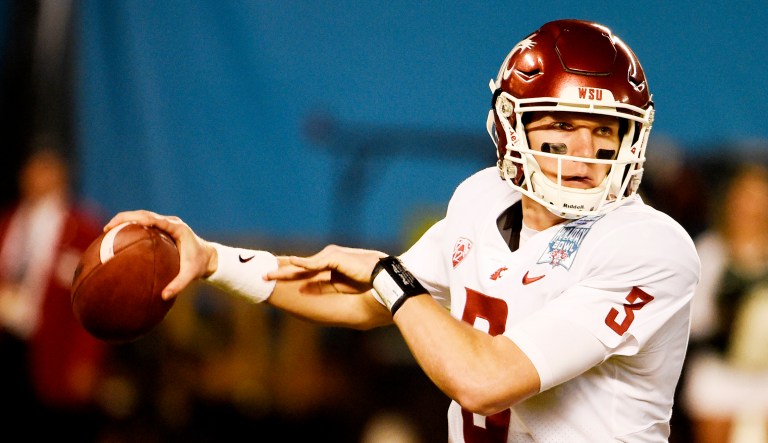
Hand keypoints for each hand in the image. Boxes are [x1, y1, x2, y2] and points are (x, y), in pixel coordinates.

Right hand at [104, 210, 215, 299]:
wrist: (209, 257)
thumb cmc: (199, 265)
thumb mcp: (191, 276)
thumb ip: (179, 285)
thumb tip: (164, 296)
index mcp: (177, 228)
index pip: (156, 219)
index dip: (139, 219)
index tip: (125, 224)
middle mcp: (171, 222)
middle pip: (144, 214)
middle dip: (125, 217)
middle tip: (107, 227)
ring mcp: (166, 223)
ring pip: (142, 216)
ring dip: (125, 220)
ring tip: (107, 230)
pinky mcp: (163, 228)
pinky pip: (144, 223)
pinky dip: (131, 226)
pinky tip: (117, 236)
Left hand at [266, 245, 386, 293]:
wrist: (381, 276)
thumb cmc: (364, 282)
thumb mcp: (338, 287)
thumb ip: (320, 287)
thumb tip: (300, 289)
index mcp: (328, 266)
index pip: (305, 269)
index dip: (290, 271)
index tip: (275, 274)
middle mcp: (326, 258)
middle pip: (299, 266)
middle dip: (282, 270)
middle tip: (264, 274)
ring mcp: (329, 256)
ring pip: (302, 265)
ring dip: (285, 271)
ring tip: (269, 274)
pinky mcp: (333, 257)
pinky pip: (313, 264)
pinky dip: (301, 264)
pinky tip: (290, 263)